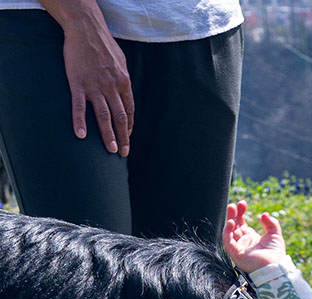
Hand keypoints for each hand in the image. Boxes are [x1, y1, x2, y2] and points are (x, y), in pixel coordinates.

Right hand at [45, 0, 133, 154]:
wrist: (85, 28)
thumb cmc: (104, 45)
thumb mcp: (122, 62)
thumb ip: (124, 80)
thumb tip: (126, 93)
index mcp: (124, 83)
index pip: (129, 111)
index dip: (129, 127)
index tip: (128, 138)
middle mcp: (112, 87)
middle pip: (120, 118)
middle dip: (123, 137)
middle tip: (123, 153)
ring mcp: (95, 86)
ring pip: (103, 116)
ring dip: (108, 134)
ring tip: (110, 150)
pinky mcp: (78, 83)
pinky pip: (79, 106)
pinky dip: (80, 121)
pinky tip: (81, 135)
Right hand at [222, 201, 287, 273]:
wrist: (275, 267)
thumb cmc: (276, 254)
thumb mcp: (275, 235)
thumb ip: (271, 223)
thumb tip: (264, 214)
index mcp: (251, 238)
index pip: (242, 222)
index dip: (241, 212)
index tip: (242, 203)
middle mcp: (243, 242)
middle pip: (234, 225)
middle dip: (233, 214)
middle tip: (233, 204)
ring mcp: (239, 248)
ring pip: (229, 232)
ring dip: (229, 220)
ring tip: (231, 209)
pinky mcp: (235, 253)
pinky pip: (227, 241)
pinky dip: (227, 231)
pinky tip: (231, 223)